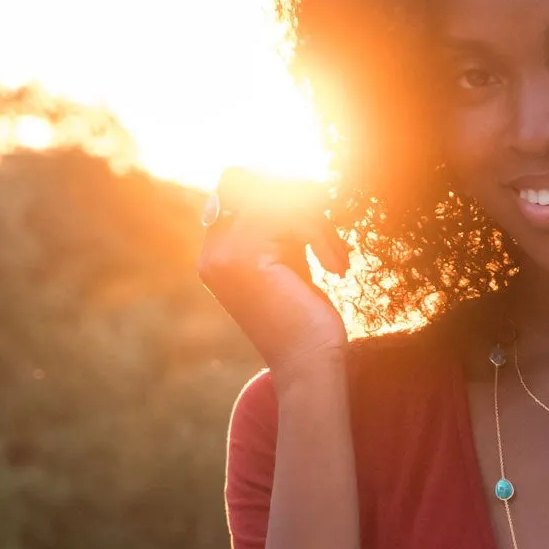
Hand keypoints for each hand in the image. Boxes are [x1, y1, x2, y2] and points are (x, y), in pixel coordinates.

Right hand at [198, 166, 350, 383]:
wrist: (310, 366)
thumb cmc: (307, 320)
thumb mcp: (289, 263)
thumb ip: (281, 227)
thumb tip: (301, 182)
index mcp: (215, 254)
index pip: (236, 187)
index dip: (279, 190)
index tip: (316, 211)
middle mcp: (211, 253)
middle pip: (252, 183)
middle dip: (299, 199)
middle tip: (326, 234)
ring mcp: (223, 254)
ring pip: (277, 198)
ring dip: (318, 223)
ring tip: (337, 259)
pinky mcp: (246, 257)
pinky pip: (292, 215)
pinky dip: (323, 236)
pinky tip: (337, 268)